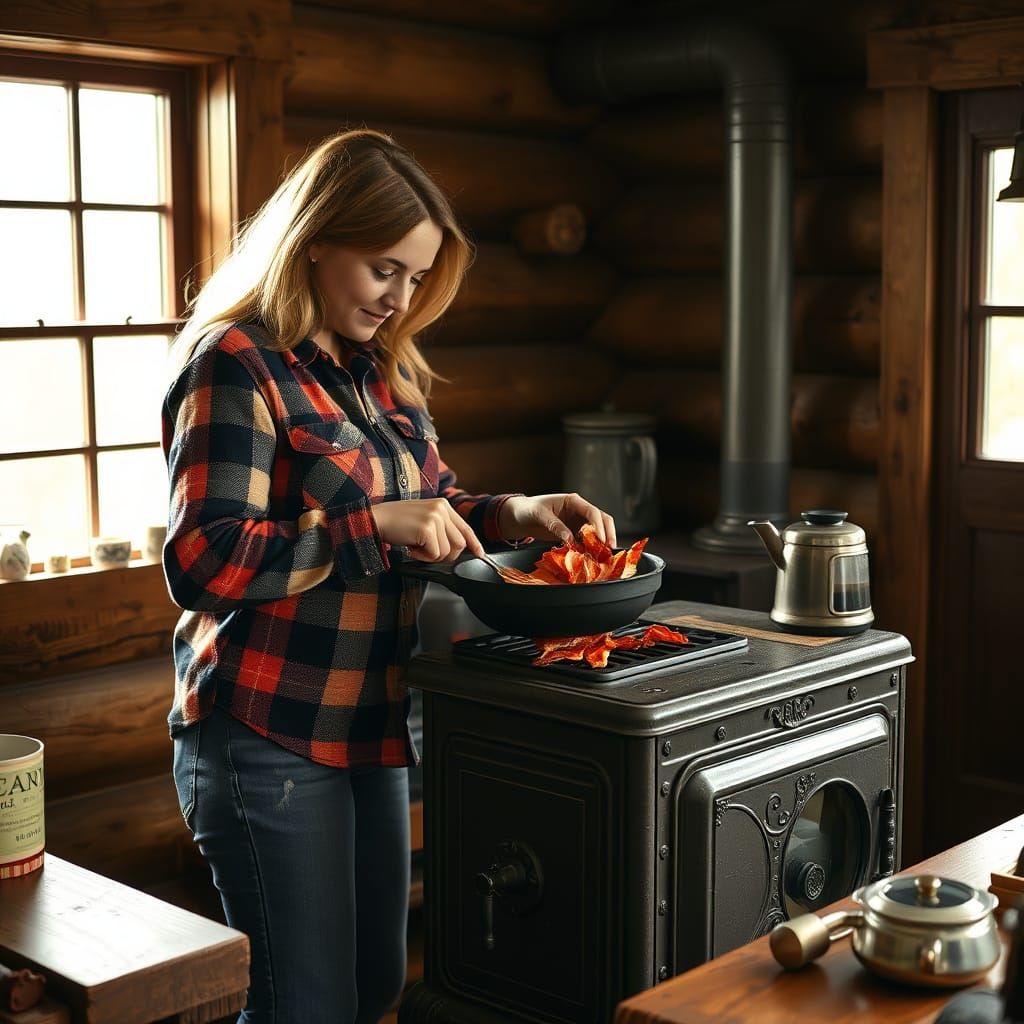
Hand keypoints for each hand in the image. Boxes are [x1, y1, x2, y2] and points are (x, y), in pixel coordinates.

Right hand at [372, 498, 484, 561]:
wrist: (374, 519)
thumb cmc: (396, 523)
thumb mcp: (423, 519)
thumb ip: (441, 528)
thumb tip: (458, 547)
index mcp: (443, 505)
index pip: (465, 527)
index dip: (474, 543)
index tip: (480, 554)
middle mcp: (442, 508)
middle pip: (460, 543)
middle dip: (446, 555)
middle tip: (425, 551)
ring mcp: (435, 517)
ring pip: (448, 551)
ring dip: (431, 556)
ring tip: (415, 546)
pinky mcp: (427, 528)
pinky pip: (435, 554)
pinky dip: (422, 557)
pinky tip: (410, 547)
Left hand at [499, 493, 616, 548]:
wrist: (519, 516)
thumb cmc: (528, 509)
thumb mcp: (540, 515)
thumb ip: (556, 526)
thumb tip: (570, 539)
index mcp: (573, 501)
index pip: (592, 512)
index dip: (599, 525)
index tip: (601, 539)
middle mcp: (579, 511)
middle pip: (601, 520)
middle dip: (608, 533)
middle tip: (610, 548)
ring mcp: (577, 523)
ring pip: (596, 532)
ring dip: (601, 543)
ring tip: (603, 556)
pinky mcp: (573, 534)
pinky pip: (585, 542)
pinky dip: (590, 549)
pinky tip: (590, 557)